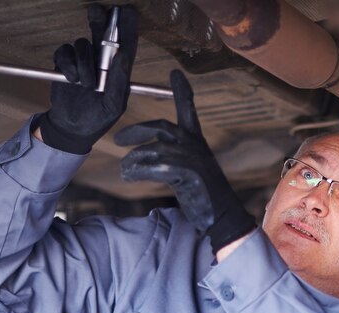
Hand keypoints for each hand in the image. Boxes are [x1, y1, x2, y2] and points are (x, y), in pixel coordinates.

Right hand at [37, 4, 137, 153]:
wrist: (72, 128)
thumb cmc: (98, 118)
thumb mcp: (114, 106)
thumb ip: (119, 82)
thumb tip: (124, 56)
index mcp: (118, 69)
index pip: (126, 43)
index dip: (127, 25)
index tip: (127, 10)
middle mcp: (101, 60)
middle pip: (101, 32)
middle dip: (99, 19)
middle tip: (96, 12)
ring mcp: (82, 60)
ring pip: (82, 44)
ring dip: (83, 62)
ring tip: (84, 84)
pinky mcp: (65, 63)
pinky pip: (64, 51)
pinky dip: (68, 64)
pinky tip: (70, 79)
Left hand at [115, 70, 255, 251]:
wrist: (220, 214)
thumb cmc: (202, 194)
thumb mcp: (187, 170)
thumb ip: (170, 157)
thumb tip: (141, 156)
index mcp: (196, 140)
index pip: (188, 109)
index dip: (182, 91)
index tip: (175, 72)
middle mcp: (194, 145)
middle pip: (160, 127)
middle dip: (136, 132)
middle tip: (118, 140)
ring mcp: (192, 158)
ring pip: (153, 151)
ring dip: (133, 161)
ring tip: (123, 172)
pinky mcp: (188, 174)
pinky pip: (156, 168)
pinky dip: (139, 172)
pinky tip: (130, 176)